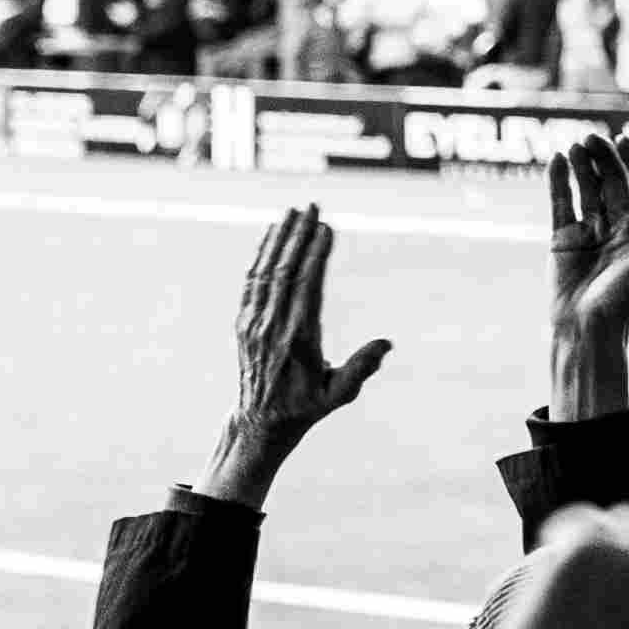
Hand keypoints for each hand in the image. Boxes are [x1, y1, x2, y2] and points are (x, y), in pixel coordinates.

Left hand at [200, 204, 390, 505]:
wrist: (261, 421)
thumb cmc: (307, 406)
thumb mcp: (340, 394)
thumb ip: (361, 368)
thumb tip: (386, 343)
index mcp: (299, 339)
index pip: (307, 286)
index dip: (315, 254)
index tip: (326, 227)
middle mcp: (273, 326)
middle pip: (284, 271)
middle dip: (298, 236)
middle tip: (312, 206)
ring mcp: (254, 323)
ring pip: (265, 271)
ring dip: (278, 239)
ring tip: (292, 212)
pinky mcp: (243, 322)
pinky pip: (251, 281)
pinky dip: (260, 255)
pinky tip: (270, 236)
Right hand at [543, 127, 628, 426]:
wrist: (586, 329)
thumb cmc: (626, 299)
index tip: (623, 140)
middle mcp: (620, 227)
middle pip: (615, 181)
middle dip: (605, 158)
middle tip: (593, 138)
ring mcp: (591, 231)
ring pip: (588, 188)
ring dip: (583, 165)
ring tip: (576, 145)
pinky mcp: (564, 238)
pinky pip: (561, 202)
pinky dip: (558, 180)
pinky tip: (556, 159)